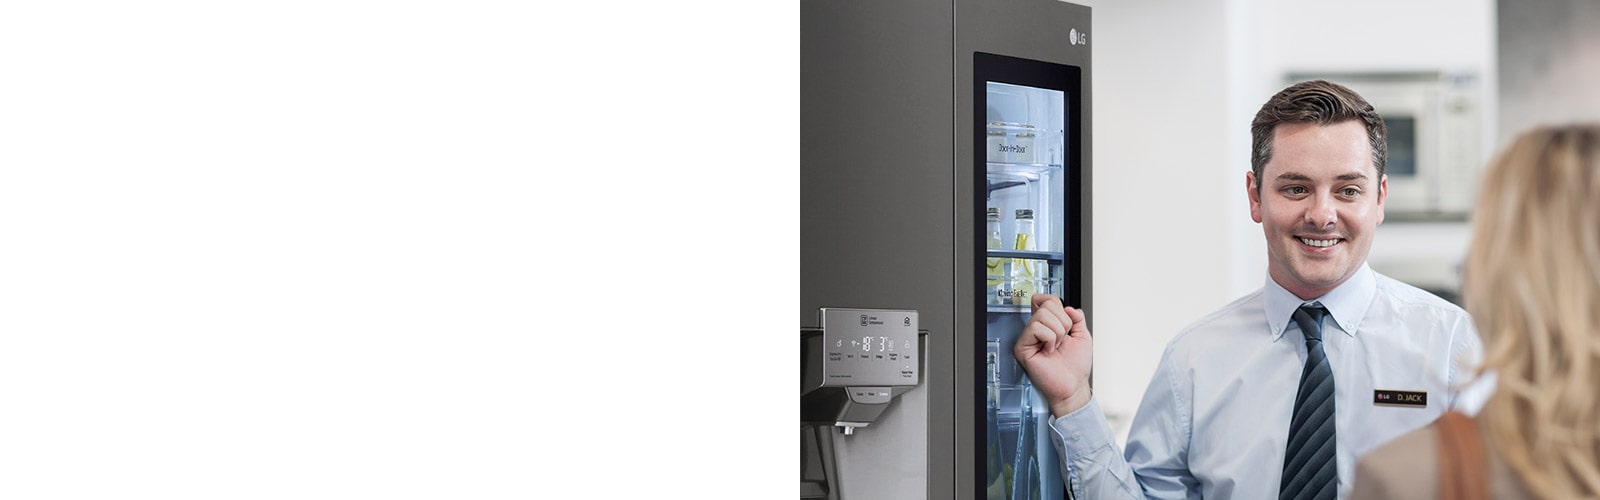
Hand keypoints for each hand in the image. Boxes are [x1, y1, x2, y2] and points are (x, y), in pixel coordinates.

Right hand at [1012, 294, 1092, 417]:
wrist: (1073, 385)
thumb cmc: (1076, 367)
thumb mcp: (1083, 336)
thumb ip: (1077, 318)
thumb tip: (1067, 307)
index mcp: (1049, 325)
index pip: (1046, 300)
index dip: (1057, 305)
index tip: (1066, 321)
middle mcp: (1037, 329)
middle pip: (1046, 305)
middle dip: (1063, 322)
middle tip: (1062, 340)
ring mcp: (1028, 337)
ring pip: (1042, 315)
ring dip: (1057, 333)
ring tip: (1055, 347)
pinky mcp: (1022, 347)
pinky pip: (1036, 328)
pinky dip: (1049, 339)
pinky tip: (1048, 351)